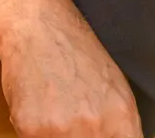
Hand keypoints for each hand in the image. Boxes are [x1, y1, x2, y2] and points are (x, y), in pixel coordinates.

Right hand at [0, 0, 141, 137]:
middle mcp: (96, 128)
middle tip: (69, 122)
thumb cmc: (75, 55)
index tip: (97, 134)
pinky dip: (32, 131)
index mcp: (123, 120)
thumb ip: (121, 128)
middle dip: (77, 137)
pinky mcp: (32, 129)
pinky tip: (35, 109)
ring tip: (52, 115)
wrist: (39, 27)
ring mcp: (64, 130)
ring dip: (52, 135)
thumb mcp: (116, 91)